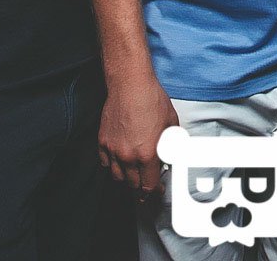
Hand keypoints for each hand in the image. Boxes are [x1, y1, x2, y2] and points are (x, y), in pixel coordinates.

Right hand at [99, 76, 180, 198]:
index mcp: (147, 154)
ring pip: (117, 176)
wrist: (130, 85)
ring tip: (133, 175)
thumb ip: (171, 144)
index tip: (158, 189)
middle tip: (147, 183)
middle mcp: (128, 156)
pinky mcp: (103, 141)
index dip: (155, 191)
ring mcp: (113, 149)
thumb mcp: (171, 123)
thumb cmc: (151, 100)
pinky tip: (119, 162)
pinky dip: (112, 165)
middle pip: (133, 184)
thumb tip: (173, 154)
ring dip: (126, 178)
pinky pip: (105, 162)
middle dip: (141, 187)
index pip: (149, 185)